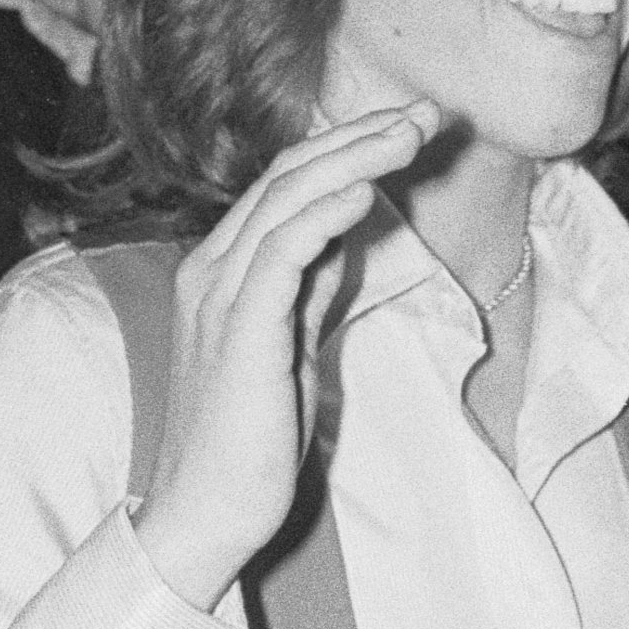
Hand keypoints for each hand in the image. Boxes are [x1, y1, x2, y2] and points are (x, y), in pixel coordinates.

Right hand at [136, 105, 438, 606]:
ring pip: (287, 199)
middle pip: (288, 176)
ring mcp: (219, 295)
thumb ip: (306, 292)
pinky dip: (325, 212)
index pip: (284, 188)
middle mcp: (212, 271)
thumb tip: (339, 242)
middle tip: (423, 114)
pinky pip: (282, 250)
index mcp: (222, 273)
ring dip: (355, 159)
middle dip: (359, 137)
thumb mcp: (288, 349)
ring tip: (411, 134)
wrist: (205, 514)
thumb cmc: (247, 446)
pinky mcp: (239, 328)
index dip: (346, 151)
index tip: (406, 131)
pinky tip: (366, 188)